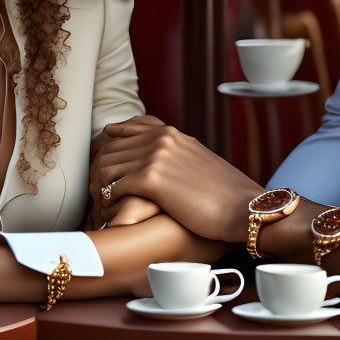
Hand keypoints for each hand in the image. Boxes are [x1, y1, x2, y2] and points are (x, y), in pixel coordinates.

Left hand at [93, 122, 263, 243]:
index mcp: (172, 133)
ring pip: (107, 166)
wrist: (240, 207)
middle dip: (101, 169)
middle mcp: (161, 139)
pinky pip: (113, 186)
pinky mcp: (151, 179)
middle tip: (99, 190)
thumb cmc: (224, 193)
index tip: (104, 155)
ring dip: (102, 186)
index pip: (129, 127)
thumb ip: (177, 154)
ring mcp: (155, 156)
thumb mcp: (198, 161)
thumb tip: (163, 163)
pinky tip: (112, 212)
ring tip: (103, 203)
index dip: (112, 142)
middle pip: (111, 147)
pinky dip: (109, 201)